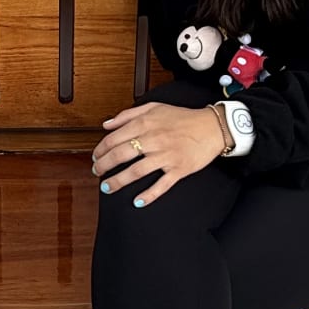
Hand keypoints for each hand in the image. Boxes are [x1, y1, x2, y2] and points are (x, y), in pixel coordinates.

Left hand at [91, 100, 226, 205]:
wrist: (212, 127)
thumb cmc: (183, 118)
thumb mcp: (154, 107)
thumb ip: (128, 114)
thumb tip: (106, 124)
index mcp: (146, 123)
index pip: (115, 138)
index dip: (101, 149)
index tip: (96, 156)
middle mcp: (154, 139)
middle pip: (121, 155)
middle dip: (104, 166)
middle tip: (97, 172)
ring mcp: (167, 156)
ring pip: (136, 171)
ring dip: (118, 181)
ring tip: (107, 187)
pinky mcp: (179, 169)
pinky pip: (162, 185)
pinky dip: (149, 195)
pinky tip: (137, 201)